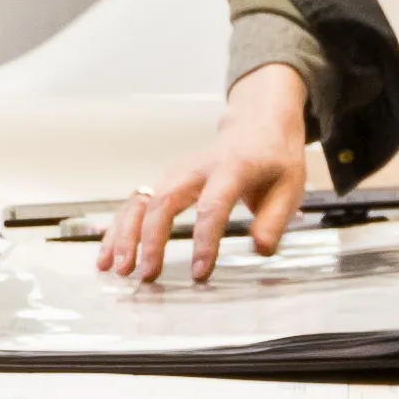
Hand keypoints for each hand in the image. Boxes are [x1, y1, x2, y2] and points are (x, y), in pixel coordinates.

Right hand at [100, 63, 320, 281]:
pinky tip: (108, 255)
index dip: (205, 241)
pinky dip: (118, 229)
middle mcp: (195, 168)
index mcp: (231, 167)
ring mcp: (175, 173)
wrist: (256, 124)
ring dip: (125, 235)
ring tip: (116, 268)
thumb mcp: (291, 185)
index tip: (201, 272)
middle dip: (150, 239)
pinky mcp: (164, 181)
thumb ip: (274, 219)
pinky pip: (134, 204)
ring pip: (140, 201)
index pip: (213, 205)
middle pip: (163, 201)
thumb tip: (259, 250)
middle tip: (146, 274)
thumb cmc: (273, 157)